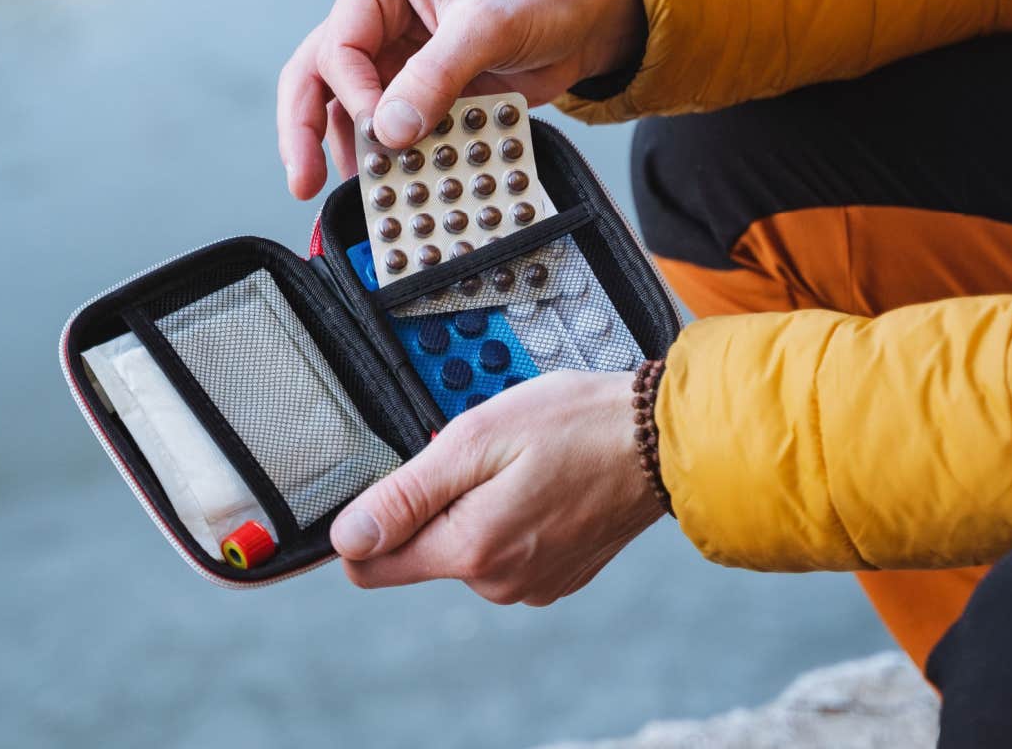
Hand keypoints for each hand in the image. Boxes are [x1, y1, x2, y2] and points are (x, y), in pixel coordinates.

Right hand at [277, 0, 644, 198]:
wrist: (587, 17)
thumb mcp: (490, 26)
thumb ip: (437, 76)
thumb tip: (390, 130)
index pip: (337, 45)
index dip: (354, 95)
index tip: (383, 130)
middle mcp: (374, 14)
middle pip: (315, 76)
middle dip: (305, 131)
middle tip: (304, 183)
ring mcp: (391, 55)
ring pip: (342, 108)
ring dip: (349, 151)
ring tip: (360, 193)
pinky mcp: (414, 89)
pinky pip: (386, 128)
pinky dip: (389, 157)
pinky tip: (392, 185)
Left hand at [331, 370, 663, 605]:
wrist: (663, 441)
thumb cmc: (577, 426)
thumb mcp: (476, 439)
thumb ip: (406, 494)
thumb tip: (348, 538)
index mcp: (471, 549)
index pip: (370, 566)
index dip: (367, 523)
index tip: (392, 485)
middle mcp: (499, 582)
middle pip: (421, 551)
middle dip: (435, 503)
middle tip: (481, 457)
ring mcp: (532, 585)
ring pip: (466, 549)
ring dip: (477, 507)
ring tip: (521, 465)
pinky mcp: (557, 577)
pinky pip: (506, 551)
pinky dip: (513, 517)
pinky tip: (544, 484)